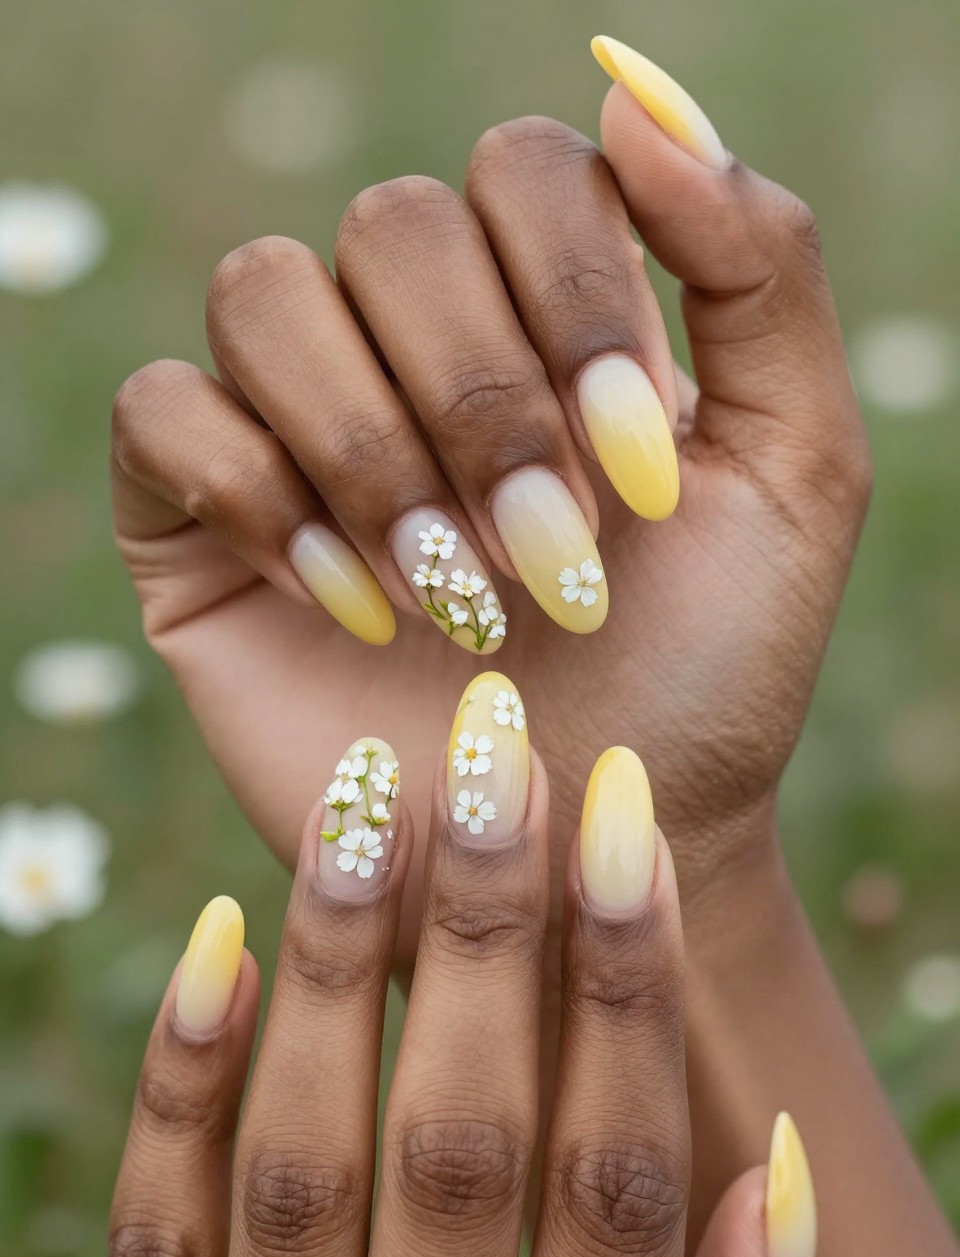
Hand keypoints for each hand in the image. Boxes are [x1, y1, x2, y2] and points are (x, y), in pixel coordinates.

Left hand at [108, 725, 813, 1256]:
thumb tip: (789, 1168)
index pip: (616, 1178)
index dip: (629, 988)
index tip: (626, 813)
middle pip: (464, 1140)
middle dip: (488, 934)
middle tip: (493, 752)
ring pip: (307, 1160)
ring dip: (342, 970)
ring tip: (368, 800)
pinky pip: (161, 1227)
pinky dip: (184, 1083)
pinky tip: (221, 935)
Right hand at [111, 38, 869, 924]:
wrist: (601, 833)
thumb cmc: (709, 666)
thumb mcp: (797, 468)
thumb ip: (760, 267)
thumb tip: (627, 94)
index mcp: (543, 309)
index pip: (521, 172)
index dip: (579, 299)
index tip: (643, 469)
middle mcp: (408, 343)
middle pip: (393, 227)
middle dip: (487, 404)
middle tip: (556, 564)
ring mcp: (292, 421)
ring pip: (266, 297)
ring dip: (378, 454)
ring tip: (456, 599)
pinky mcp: (193, 515)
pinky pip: (162, 415)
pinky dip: (261, 498)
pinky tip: (356, 608)